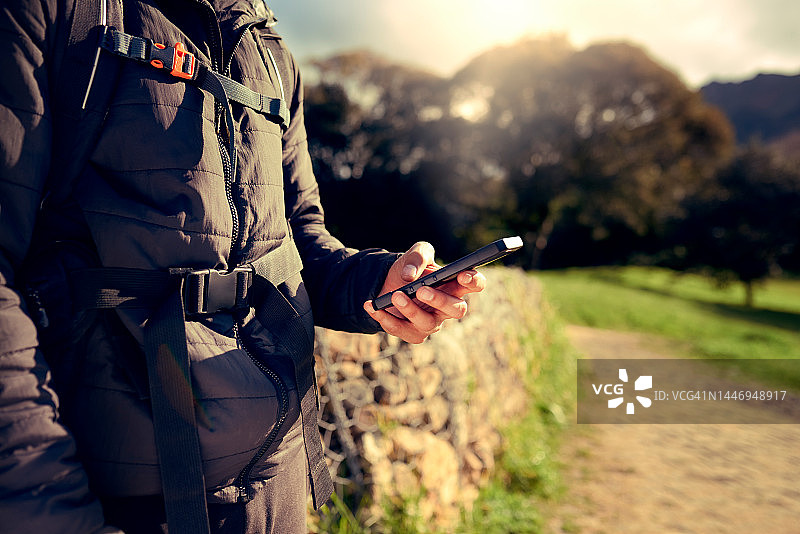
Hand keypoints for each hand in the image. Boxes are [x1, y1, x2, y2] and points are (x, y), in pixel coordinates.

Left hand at [364, 241, 485, 343]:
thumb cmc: (410, 269)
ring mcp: (431, 322)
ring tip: (395, 295)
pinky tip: (372, 305)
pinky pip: (401, 330)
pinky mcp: (413, 333)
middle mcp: (447, 306)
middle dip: (440, 300)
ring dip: (410, 309)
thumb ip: (417, 256)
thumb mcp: (414, 254)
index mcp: (454, 284)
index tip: (462, 275)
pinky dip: (385, 318)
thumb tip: (410, 276)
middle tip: (422, 290)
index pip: (475, 284)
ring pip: (428, 323)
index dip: (474, 282)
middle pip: (457, 309)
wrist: (386, 283)